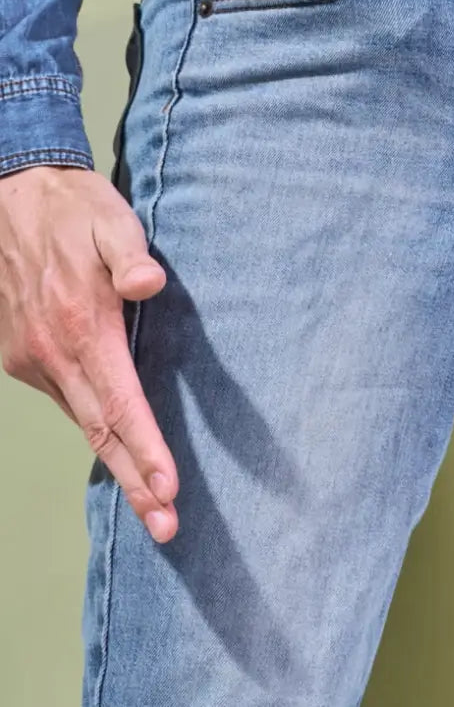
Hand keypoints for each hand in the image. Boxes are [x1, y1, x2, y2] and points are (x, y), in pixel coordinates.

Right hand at [0, 166, 178, 540]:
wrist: (11, 194)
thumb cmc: (72, 208)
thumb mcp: (110, 218)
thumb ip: (131, 254)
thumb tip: (151, 284)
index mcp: (81, 327)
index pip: (121, 404)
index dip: (146, 450)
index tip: (169, 490)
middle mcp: (51, 355)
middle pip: (101, 432)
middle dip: (137, 484)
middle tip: (168, 529)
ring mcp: (31, 359)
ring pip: (82, 421)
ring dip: (117, 460)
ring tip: (153, 499)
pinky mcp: (22, 354)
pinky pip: (65, 399)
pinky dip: (93, 426)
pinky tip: (116, 442)